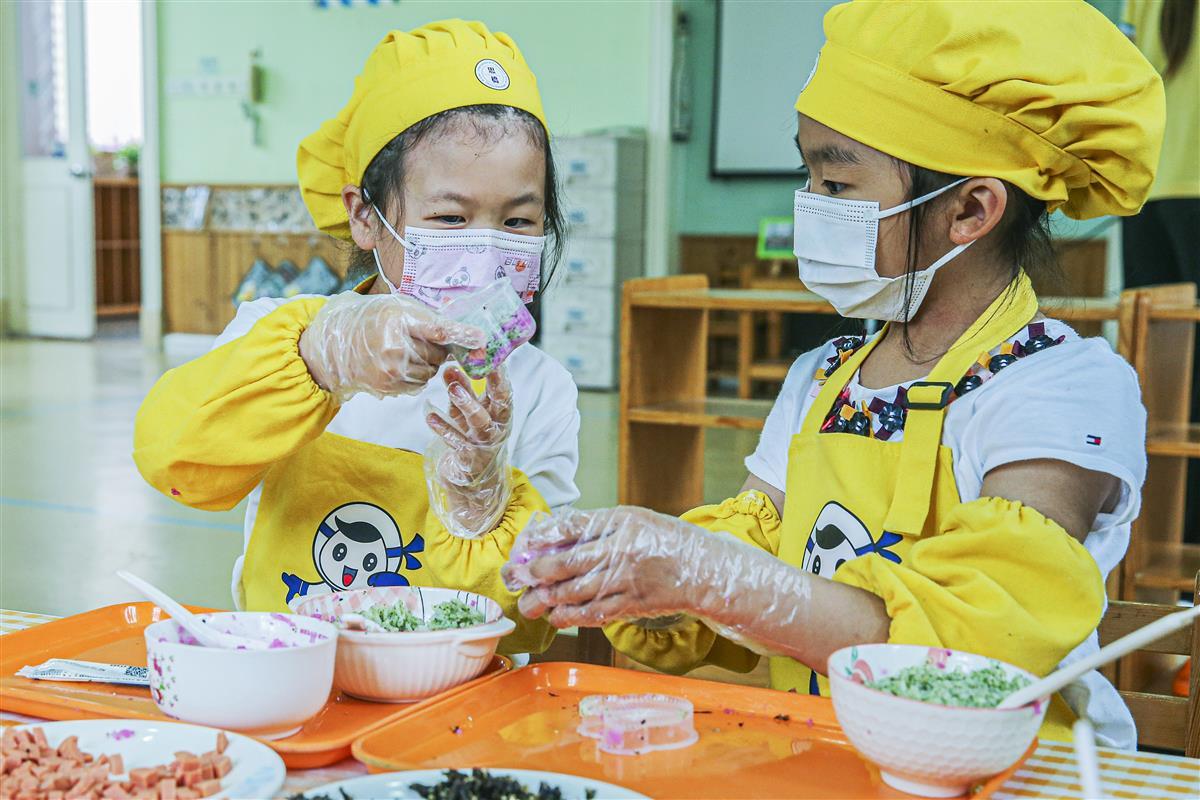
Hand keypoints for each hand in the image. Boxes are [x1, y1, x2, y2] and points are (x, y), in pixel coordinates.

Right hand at [299, 293, 482, 399]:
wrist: (337, 342)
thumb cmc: (375, 319)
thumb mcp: (401, 307)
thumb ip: (433, 317)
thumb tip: (469, 330)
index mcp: (398, 320)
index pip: (437, 329)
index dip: (462, 335)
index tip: (482, 339)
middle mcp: (394, 348)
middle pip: (439, 354)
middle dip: (438, 348)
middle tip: (421, 339)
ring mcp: (390, 371)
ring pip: (432, 371)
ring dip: (428, 363)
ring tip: (407, 350)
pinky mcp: (388, 387)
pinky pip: (419, 384)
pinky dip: (417, 375)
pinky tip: (401, 363)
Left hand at [424, 366, 513, 537]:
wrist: (471, 484)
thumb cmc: (471, 442)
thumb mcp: (466, 415)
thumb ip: (461, 392)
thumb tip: (449, 366)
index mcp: (499, 415)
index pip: (503, 390)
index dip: (499, 373)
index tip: (491, 354)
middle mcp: (496, 428)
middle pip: (500, 404)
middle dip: (493, 384)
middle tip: (481, 366)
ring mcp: (485, 444)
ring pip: (480, 421)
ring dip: (467, 404)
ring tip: (453, 388)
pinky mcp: (470, 459)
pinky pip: (457, 442)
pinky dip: (443, 428)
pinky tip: (430, 416)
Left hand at [501, 503, 882, 667]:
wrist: (706, 568)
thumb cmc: (665, 540)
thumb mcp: (632, 520)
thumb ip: (596, 527)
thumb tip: (550, 538)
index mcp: (620, 520)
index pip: (570, 527)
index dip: (540, 540)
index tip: (522, 547)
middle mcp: (622, 548)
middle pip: (566, 562)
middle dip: (534, 572)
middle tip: (514, 577)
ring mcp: (628, 579)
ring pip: (576, 592)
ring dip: (546, 600)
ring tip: (527, 603)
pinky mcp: (634, 604)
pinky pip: (595, 613)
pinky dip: (572, 617)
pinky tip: (556, 618)